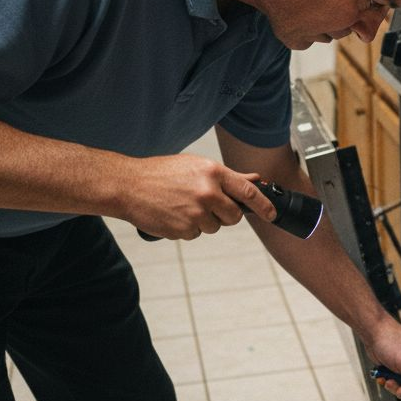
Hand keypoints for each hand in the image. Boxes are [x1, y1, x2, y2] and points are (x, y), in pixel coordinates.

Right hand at [124, 154, 276, 239]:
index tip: (272, 214)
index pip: (249, 192)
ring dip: (204, 221)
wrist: (128, 185)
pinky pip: (196, 235)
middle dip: (226, 215)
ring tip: (183, 206)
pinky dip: (187, 228)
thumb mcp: (196, 165)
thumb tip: (256, 179)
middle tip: (208, 206)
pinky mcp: (183, 229)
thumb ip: (228, 176)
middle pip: (234, 216)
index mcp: (213, 173)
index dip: (264, 206)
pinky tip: (173, 214)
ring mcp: (196, 213)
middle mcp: (207, 193)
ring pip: (215, 227)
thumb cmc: (161, 173)